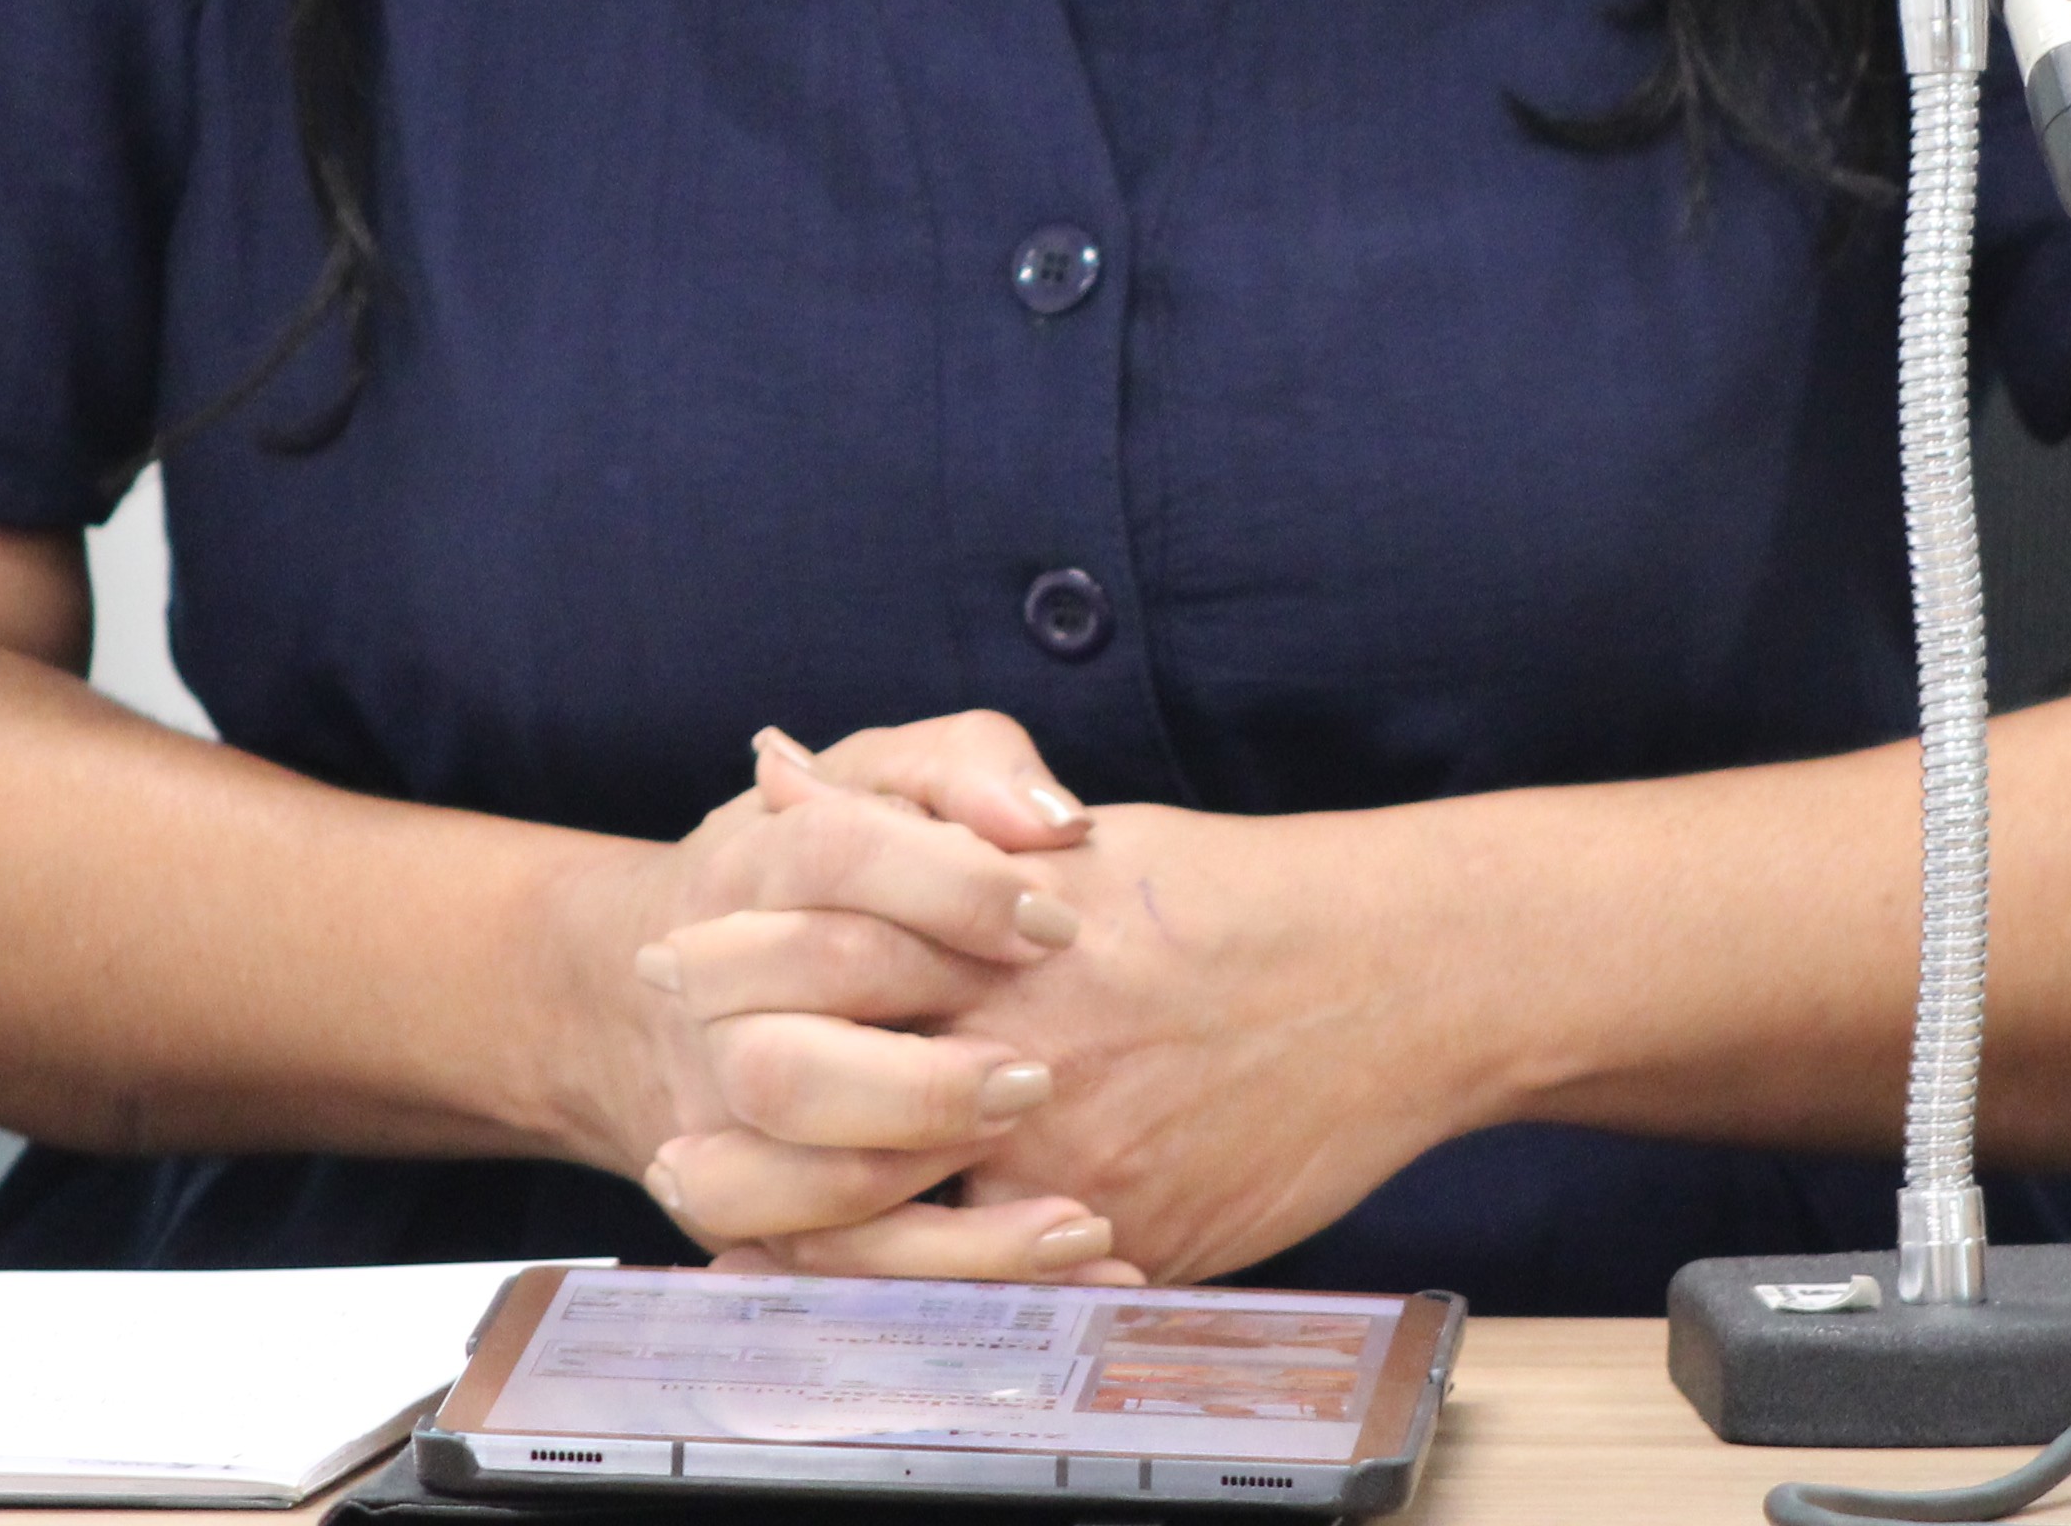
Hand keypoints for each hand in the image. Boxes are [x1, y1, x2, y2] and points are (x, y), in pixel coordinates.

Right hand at [605, 718, 1132, 1280]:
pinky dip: (956, 1283)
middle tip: (1041, 1083)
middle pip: (789, 1062)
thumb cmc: (823, 868)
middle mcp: (715, 1009)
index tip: (1057, 923)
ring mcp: (722, 1128)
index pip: (833, 863)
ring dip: (939, 1200)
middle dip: (927, 1086)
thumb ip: (969, 766)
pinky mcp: (755, 1214)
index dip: (951, 890)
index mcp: (753, 873)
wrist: (657, 984)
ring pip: (802, 1188)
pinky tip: (1075, 1268)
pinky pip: (840, 1274)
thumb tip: (1051, 824)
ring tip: (1074, 1206)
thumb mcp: (885, 781)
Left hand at [738, 726, 1501, 1290]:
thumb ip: (924, 815)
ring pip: (899, 1225)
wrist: (1398, 977)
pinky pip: (1006, 1293)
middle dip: (739, 1130)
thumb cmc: (1238, 900)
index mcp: (1007, 933)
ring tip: (738, 1244)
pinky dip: (935, 1300)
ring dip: (803, 1241)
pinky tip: (883, 1304)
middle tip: (675, 1147)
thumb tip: (779, 766)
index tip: (673, 972)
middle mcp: (1026, 1044)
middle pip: (834, 1098)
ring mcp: (1075, 1152)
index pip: (831, 946)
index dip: (738, 966)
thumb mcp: (1076, 839)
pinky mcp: (1130, 1233)